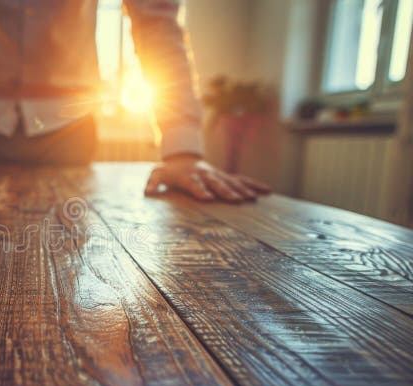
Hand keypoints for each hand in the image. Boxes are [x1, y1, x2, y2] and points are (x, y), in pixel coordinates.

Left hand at [144, 155, 269, 201]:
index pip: (194, 184)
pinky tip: (267, 191)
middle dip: (226, 191)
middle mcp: (205, 175)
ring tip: (252, 199)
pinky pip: (242, 180)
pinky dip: (254, 184)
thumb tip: (147, 192)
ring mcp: (217, 174)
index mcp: (188, 176)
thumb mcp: (157, 174)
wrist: (181, 156)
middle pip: (216, 183)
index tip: (208, 199)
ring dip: (242, 190)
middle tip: (236, 201)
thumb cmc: (168, 170)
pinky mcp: (225, 176)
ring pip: (231, 181)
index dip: (200, 190)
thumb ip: (152, 183)